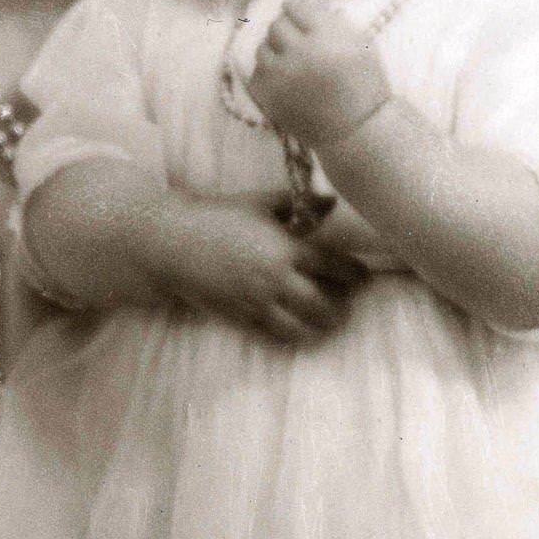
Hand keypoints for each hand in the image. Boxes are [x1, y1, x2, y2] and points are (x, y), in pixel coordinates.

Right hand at [154, 192, 366, 342]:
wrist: (174, 242)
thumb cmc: (218, 216)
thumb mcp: (259, 201)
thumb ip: (297, 203)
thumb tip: (328, 201)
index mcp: (286, 247)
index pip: (335, 266)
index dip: (356, 274)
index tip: (364, 276)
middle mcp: (276, 278)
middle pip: (324, 304)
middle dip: (342, 308)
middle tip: (349, 305)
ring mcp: (258, 301)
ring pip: (302, 326)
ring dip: (321, 328)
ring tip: (329, 323)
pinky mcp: (241, 316)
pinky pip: (274, 335)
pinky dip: (293, 337)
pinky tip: (301, 333)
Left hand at [247, 0, 391, 147]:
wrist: (357, 130)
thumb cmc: (363, 83)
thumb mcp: (358, 42)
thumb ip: (329, 15)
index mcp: (326, 36)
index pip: (295, 6)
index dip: (300, 11)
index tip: (306, 21)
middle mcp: (300, 54)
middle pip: (276, 25)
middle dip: (288, 31)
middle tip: (303, 45)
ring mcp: (281, 77)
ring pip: (262, 47)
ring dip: (276, 51)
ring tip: (295, 64)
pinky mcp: (268, 98)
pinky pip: (257, 72)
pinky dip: (269, 74)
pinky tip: (288, 82)